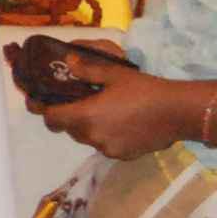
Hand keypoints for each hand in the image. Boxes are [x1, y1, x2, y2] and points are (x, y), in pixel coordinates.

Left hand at [34, 50, 213, 160]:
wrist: (178, 112)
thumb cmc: (145, 89)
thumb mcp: (114, 75)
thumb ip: (87, 70)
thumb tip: (68, 61)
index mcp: (85, 116)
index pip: (51, 117)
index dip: (42, 109)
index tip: (38, 101)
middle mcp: (92, 136)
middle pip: (68, 128)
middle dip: (68, 116)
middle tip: (75, 101)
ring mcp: (106, 148)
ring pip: (86, 137)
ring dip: (87, 126)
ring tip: (101, 110)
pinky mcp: (121, 155)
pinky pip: (104, 145)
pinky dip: (105, 135)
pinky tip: (119, 122)